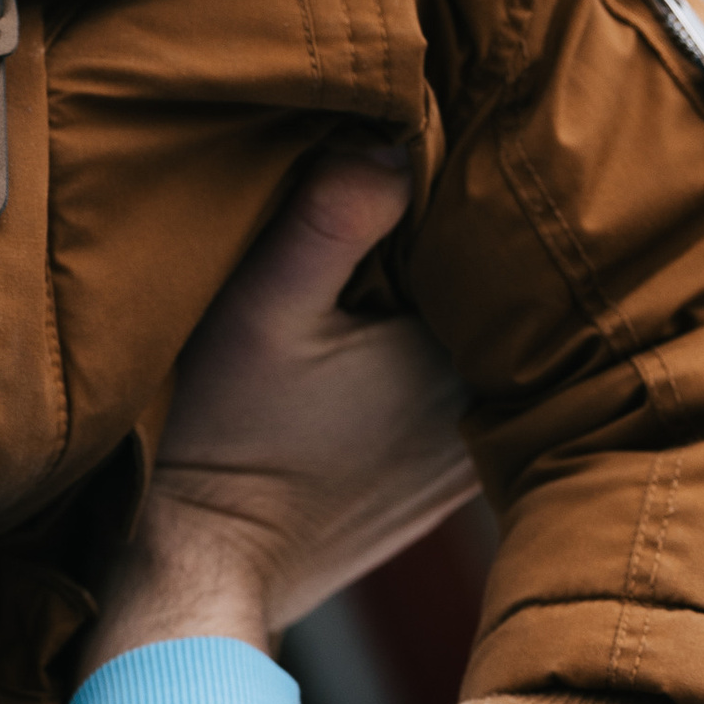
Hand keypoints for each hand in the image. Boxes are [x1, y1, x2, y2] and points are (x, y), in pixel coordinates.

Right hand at [81, 147, 478, 673]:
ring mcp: (475, 453)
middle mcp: (497, 411)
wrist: (204, 564)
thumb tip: (394, 139)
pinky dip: (433, 357)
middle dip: (459, 246)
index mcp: (469, 359)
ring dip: (450, 305)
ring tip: (395, 263)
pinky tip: (383, 336)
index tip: (421, 156)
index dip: (462, 192)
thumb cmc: (224, 437)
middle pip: (497, 294)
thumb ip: (332, 215)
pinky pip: (461, 390)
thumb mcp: (262, 308)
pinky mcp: (445, 481)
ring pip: (482, 343)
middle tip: (409, 193)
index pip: (499, 245)